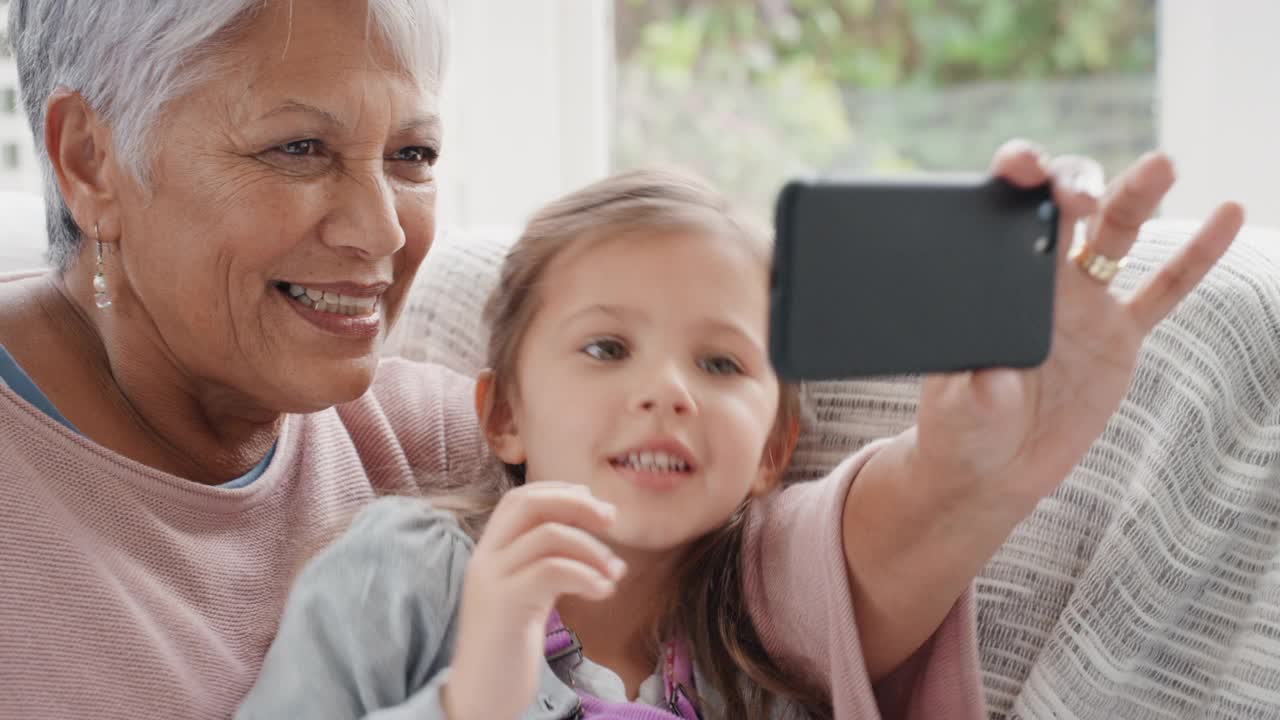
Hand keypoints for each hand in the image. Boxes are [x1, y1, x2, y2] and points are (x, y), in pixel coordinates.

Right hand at [442, 482, 624, 719]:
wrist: (479, 698)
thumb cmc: (509, 648)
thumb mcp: (525, 594)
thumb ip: (542, 563)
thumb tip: (585, 534)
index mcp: (489, 552)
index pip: (520, 498)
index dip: (560, 492)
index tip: (595, 506)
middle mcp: (484, 559)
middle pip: (530, 504)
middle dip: (578, 505)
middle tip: (613, 521)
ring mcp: (492, 580)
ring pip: (548, 536)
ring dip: (593, 549)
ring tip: (615, 574)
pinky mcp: (505, 606)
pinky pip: (552, 570)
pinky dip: (587, 575)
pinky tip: (604, 591)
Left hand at [915, 141, 1244, 515]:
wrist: (992, 468)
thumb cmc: (960, 430)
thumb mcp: (958, 414)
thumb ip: (975, 395)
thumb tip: (995, 382)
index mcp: (995, 283)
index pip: (1005, 214)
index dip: (1015, 181)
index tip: (1022, 170)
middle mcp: (1042, 280)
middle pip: (1066, 210)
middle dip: (1076, 185)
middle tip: (1082, 195)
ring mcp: (1085, 304)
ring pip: (1117, 234)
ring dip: (1137, 194)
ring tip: (1162, 164)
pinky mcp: (1119, 337)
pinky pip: (1163, 291)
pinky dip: (1196, 255)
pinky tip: (1227, 214)